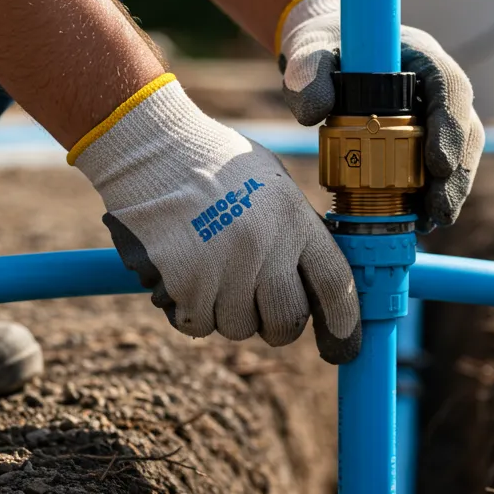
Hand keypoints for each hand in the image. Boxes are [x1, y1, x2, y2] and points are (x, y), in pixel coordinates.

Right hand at [72, 76, 360, 363]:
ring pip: (239, 328)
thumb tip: (318, 284)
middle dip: (278, 326)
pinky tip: (185, 276)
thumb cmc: (213, 164)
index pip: (335, 284)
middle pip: (287, 322)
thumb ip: (297, 230)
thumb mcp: (271, 184)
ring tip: (212, 272)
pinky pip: (197, 325)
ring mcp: (223, 268)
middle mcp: (264, 247)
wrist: (148, 149)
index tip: (344, 345)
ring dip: (227, 313)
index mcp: (293, 219)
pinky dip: (191, 312)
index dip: (345, 322)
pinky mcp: (184, 285)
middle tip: (262, 310)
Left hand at [278, 0, 484, 231]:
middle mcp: (437, 87)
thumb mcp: (309, 51)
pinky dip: (433, 197)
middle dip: (457, 173)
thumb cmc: (323, 50)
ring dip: (450, 191)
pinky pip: (441, 171)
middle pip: (465, 128)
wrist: (326, 60)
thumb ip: (307, 70)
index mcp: (419, 56)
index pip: (449, 85)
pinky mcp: (426, 141)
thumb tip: (314, 111)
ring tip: (432, 222)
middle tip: (439, 209)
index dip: (450, 124)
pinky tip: (422, 221)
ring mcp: (436, 116)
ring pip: (461, 154)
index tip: (437, 163)